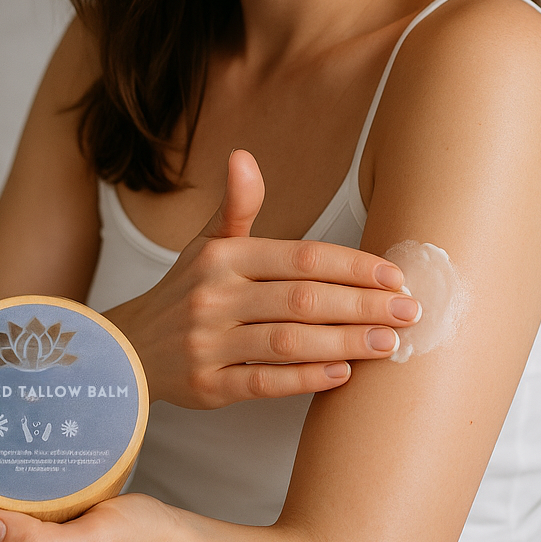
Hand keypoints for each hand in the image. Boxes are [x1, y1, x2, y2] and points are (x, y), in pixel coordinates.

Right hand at [107, 150, 420, 408]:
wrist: (130, 349)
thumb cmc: (186, 291)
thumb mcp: (207, 244)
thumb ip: (236, 205)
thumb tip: (243, 155)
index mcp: (224, 258)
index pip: (301, 257)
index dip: (353, 266)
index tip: (395, 275)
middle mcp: (215, 298)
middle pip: (303, 300)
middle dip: (363, 306)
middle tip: (410, 311)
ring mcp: (210, 344)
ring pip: (289, 342)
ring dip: (346, 343)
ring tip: (390, 344)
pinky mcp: (208, 386)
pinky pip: (264, 383)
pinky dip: (306, 379)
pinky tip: (343, 374)